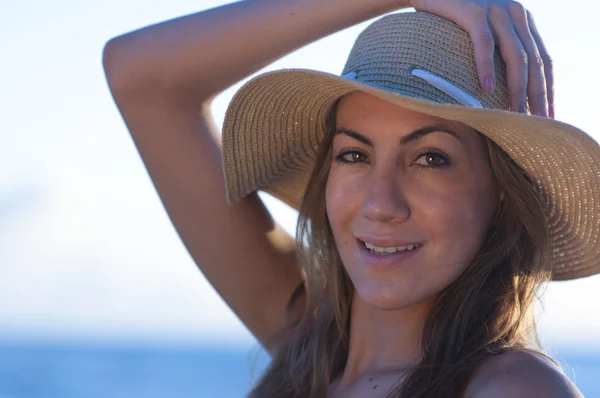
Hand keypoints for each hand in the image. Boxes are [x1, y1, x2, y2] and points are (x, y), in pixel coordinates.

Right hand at [410, 0, 552, 117]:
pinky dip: (486, 67)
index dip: (548, 89)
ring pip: (516, 56)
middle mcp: (516, 14)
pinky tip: (486, 88)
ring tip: (515, 112)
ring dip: (517, 88)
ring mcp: (496, 11)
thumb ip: (498, 50)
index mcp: (523, 22)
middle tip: (537, 121)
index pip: (544, 60)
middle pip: (535, 61)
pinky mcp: (474, 11)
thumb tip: (498, 93)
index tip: (548, 115)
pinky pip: (484, 43)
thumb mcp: (484, 31)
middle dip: (538, 95)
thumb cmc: (453, 18)